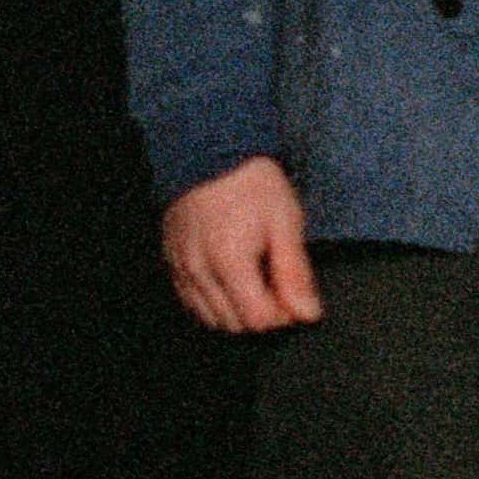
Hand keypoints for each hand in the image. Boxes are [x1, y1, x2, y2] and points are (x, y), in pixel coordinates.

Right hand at [164, 156, 320, 333]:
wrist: (210, 152)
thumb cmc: (253, 185)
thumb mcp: (286, 223)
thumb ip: (295, 274)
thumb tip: (307, 315)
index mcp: (229, 262)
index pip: (258, 321)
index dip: (283, 315)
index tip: (293, 294)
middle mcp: (198, 271)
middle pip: (234, 325)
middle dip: (261, 316)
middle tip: (277, 286)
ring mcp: (179, 268)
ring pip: (210, 319)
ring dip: (237, 312)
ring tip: (256, 281)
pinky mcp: (170, 263)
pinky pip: (191, 302)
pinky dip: (213, 303)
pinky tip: (231, 281)